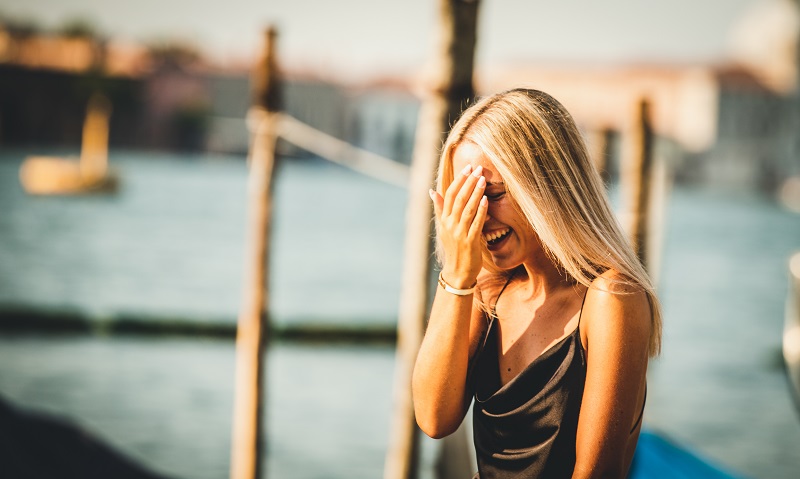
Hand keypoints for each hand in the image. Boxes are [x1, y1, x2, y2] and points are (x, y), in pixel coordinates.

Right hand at [430, 164, 487, 287]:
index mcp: (444, 219)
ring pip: (467, 208)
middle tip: (477, 169)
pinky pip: (476, 223)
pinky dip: (481, 211)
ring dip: (475, 193)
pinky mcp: (469, 241)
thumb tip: (432, 191)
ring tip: (482, 180)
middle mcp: (450, 224)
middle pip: (459, 199)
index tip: (468, 168)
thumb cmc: (454, 248)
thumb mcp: (444, 227)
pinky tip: (486, 200)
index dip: (459, 180)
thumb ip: (440, 209)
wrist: (457, 271)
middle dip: (469, 182)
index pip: (450, 195)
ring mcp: (459, 233)